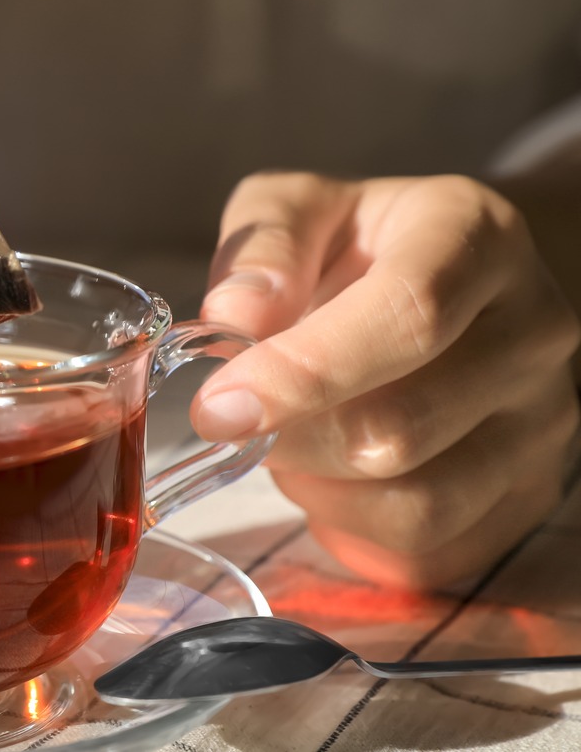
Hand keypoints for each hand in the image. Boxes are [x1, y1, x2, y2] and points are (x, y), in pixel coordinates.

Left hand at [195, 173, 580, 589]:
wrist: (448, 286)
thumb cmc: (360, 246)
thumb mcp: (298, 210)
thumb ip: (262, 248)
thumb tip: (236, 314)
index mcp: (477, 239)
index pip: (409, 315)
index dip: (304, 372)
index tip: (218, 405)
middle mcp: (534, 330)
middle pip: (401, 428)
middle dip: (290, 438)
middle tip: (238, 419)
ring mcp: (544, 422)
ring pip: (418, 506)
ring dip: (318, 490)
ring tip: (289, 442)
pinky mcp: (531, 494)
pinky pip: (429, 551)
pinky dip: (352, 531)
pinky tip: (328, 480)